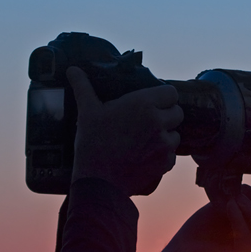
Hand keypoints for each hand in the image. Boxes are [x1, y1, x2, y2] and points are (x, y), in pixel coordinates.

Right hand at [67, 66, 182, 195]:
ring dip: (165, 136)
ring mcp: (164, 144)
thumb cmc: (92, 144)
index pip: (171, 93)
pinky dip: (163, 156)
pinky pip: (172, 155)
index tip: (152, 103)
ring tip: (145, 140)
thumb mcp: (87, 111)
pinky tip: (145, 156)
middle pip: (177, 112)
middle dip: (166, 116)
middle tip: (147, 122)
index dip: (163, 97)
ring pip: (175, 135)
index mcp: (143, 104)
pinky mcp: (166, 163)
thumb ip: (83, 87)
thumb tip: (73, 70)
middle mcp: (158, 122)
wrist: (97, 182)